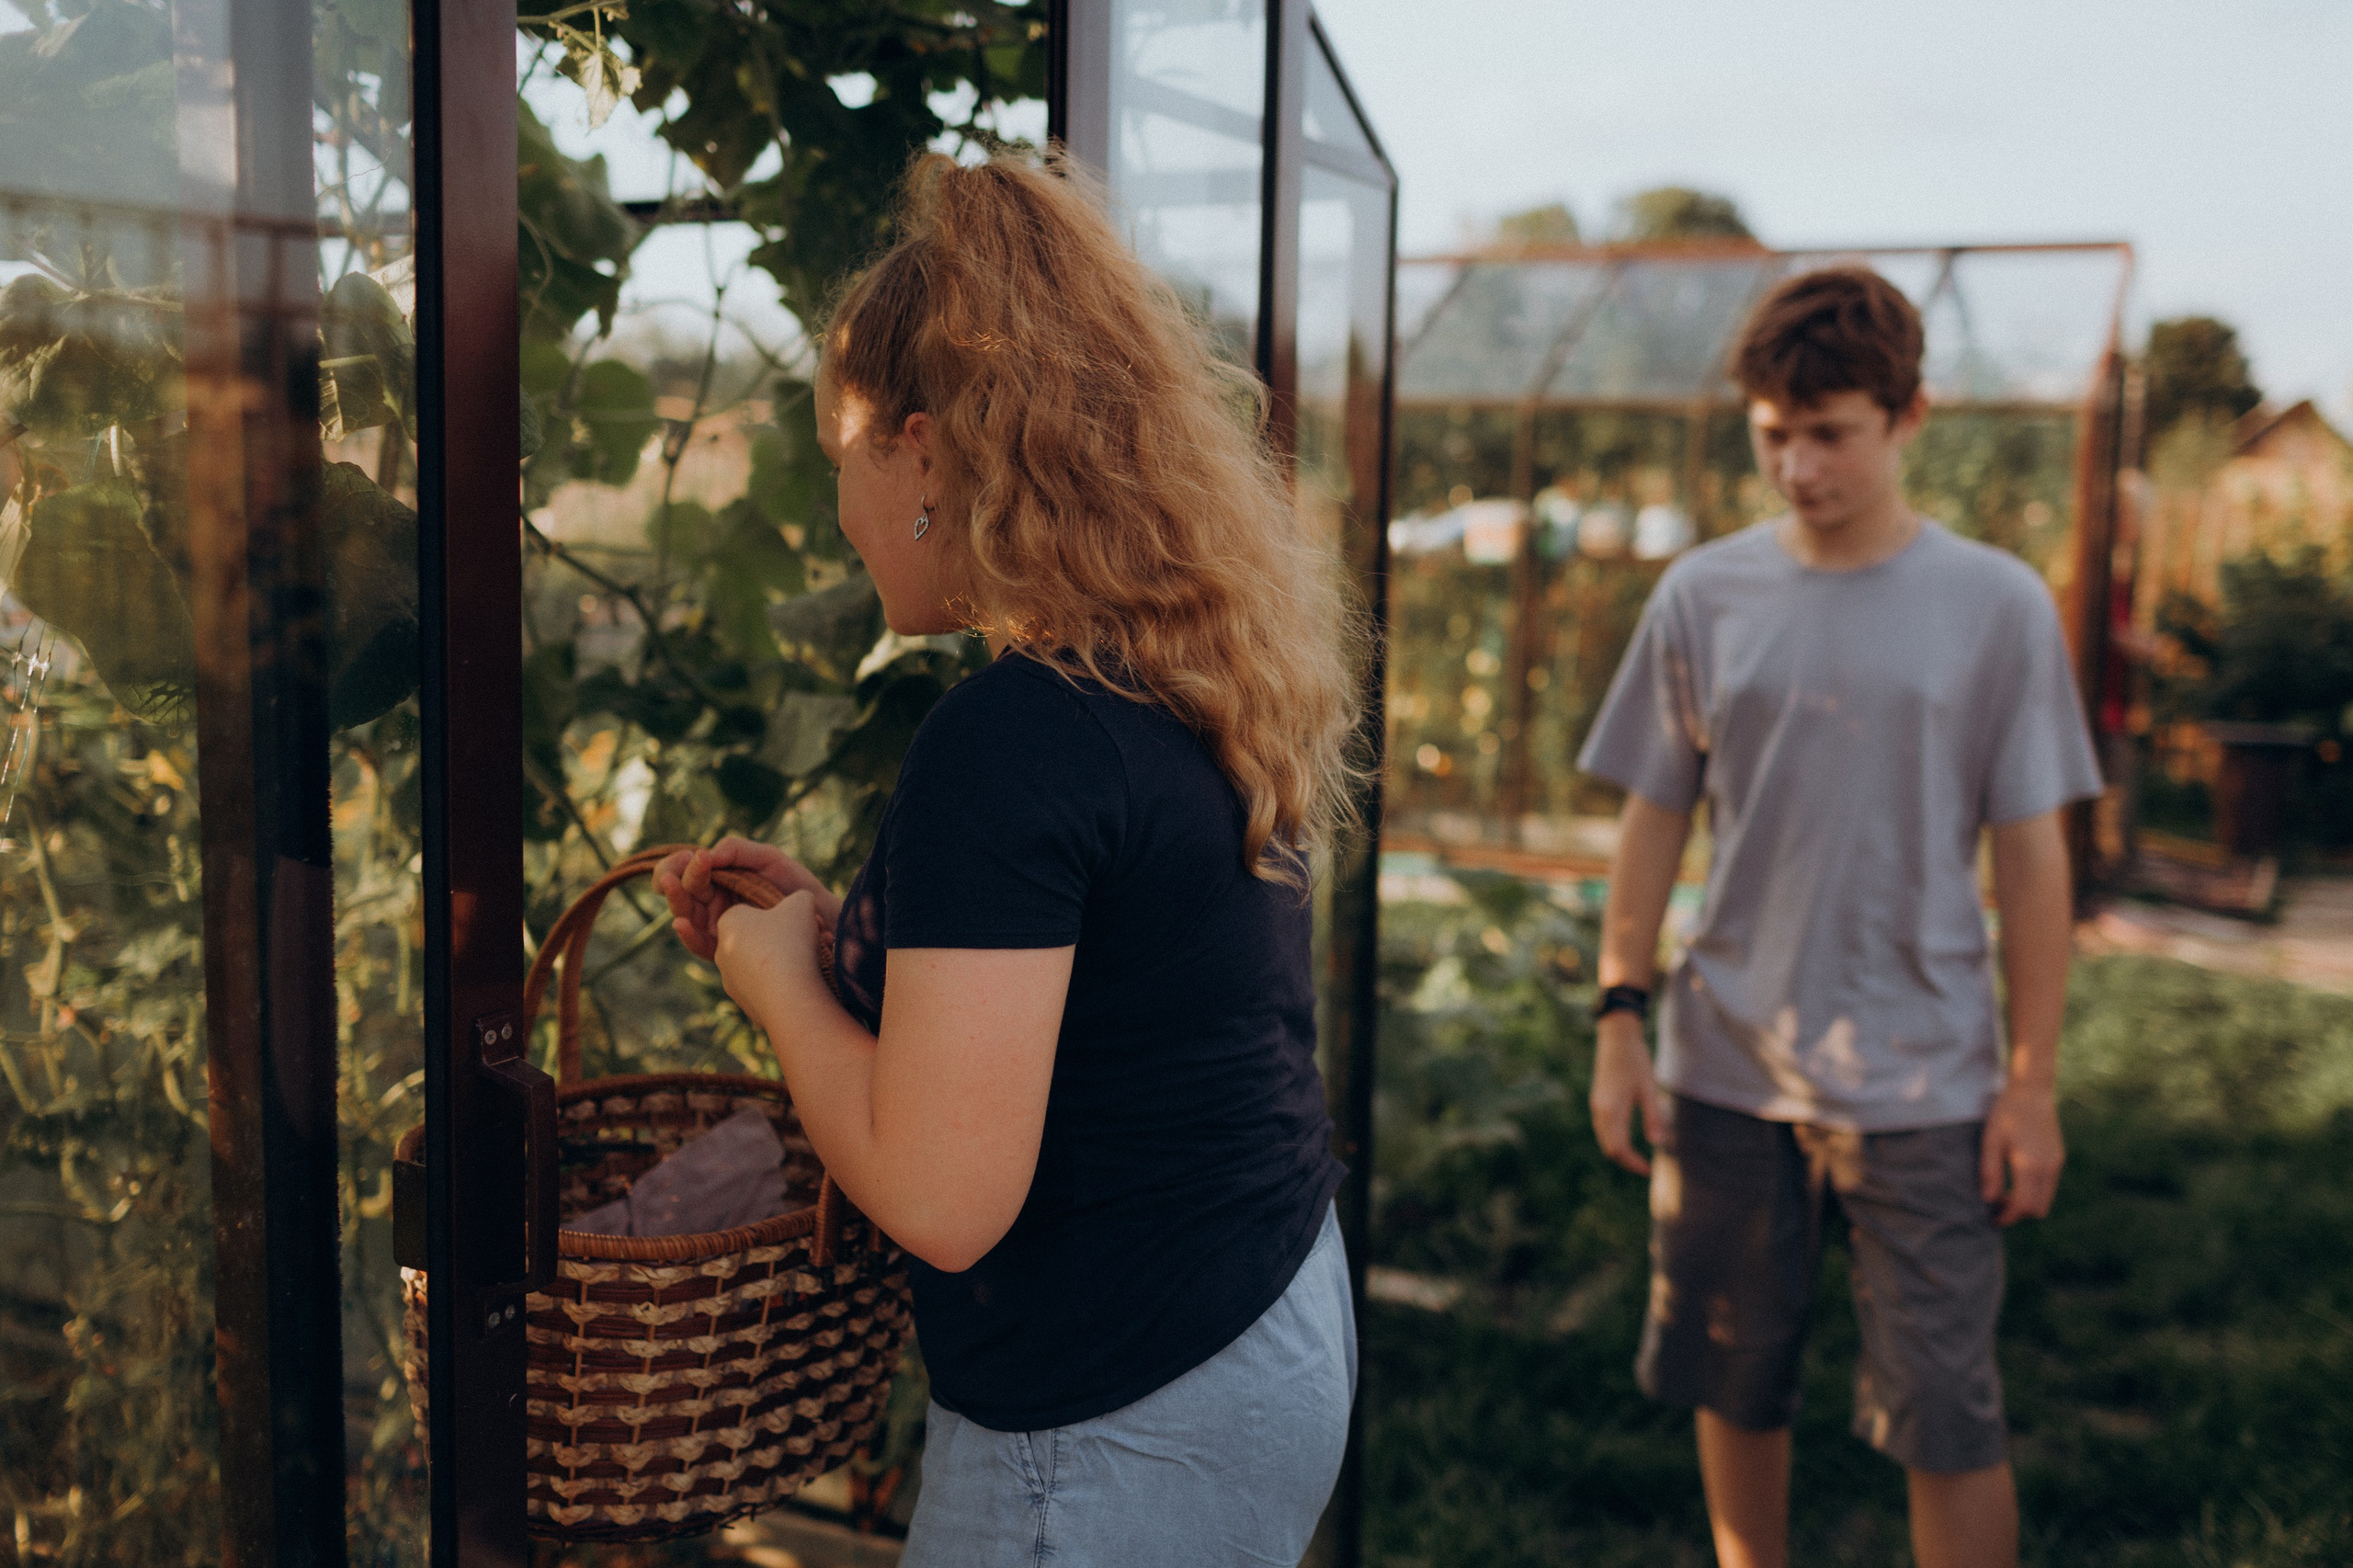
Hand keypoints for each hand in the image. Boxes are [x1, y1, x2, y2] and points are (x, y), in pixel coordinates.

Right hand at [655, 836, 833, 960]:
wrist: (822, 917)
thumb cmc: (795, 886)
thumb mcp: (768, 859)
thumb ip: (739, 850)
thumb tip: (709, 853)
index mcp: (718, 879)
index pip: (686, 871)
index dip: (677, 864)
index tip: (688, 858)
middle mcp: (713, 904)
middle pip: (681, 894)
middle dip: (673, 882)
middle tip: (670, 877)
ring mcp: (718, 928)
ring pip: (686, 917)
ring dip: (675, 903)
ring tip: (669, 888)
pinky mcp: (727, 950)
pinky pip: (701, 946)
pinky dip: (688, 936)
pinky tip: (681, 924)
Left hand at [712, 889, 828, 1031]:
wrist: (788, 996)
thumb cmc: (790, 941)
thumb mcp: (802, 903)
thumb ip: (800, 896)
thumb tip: (802, 901)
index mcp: (728, 922)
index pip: (751, 911)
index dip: (779, 914)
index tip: (797, 920)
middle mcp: (723, 952)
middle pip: (758, 938)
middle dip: (783, 938)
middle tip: (809, 940)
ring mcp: (732, 981)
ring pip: (763, 965)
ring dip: (785, 962)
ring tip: (810, 963)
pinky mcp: (745, 1004)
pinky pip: (768, 989)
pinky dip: (783, 985)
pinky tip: (802, 984)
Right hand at [1590, 1012, 1663, 1175]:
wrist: (1617, 1037)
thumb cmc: (1635, 1060)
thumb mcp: (1648, 1088)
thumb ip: (1653, 1117)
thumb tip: (1658, 1144)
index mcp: (1611, 1109)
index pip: (1618, 1148)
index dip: (1632, 1163)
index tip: (1648, 1170)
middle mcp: (1600, 1110)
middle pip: (1609, 1147)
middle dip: (1626, 1161)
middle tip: (1645, 1168)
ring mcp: (1597, 1105)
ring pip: (1605, 1139)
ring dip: (1620, 1152)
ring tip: (1639, 1159)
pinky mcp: (1599, 1101)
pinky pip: (1604, 1129)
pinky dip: (1615, 1140)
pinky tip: (1629, 1141)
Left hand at [1980, 1077, 2063, 1224]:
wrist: (2032, 1092)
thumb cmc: (2006, 1114)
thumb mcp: (1991, 1140)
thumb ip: (1990, 1171)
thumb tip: (1988, 1200)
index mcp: (2030, 1165)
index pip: (2023, 1205)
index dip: (2008, 1217)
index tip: (1993, 1218)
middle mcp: (2048, 1168)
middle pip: (2038, 1209)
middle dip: (2018, 1213)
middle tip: (1997, 1206)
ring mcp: (2056, 1164)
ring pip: (2046, 1200)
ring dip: (2027, 1204)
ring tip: (2005, 1194)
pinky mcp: (2058, 1158)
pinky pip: (2049, 1187)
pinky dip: (2034, 1192)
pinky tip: (2017, 1181)